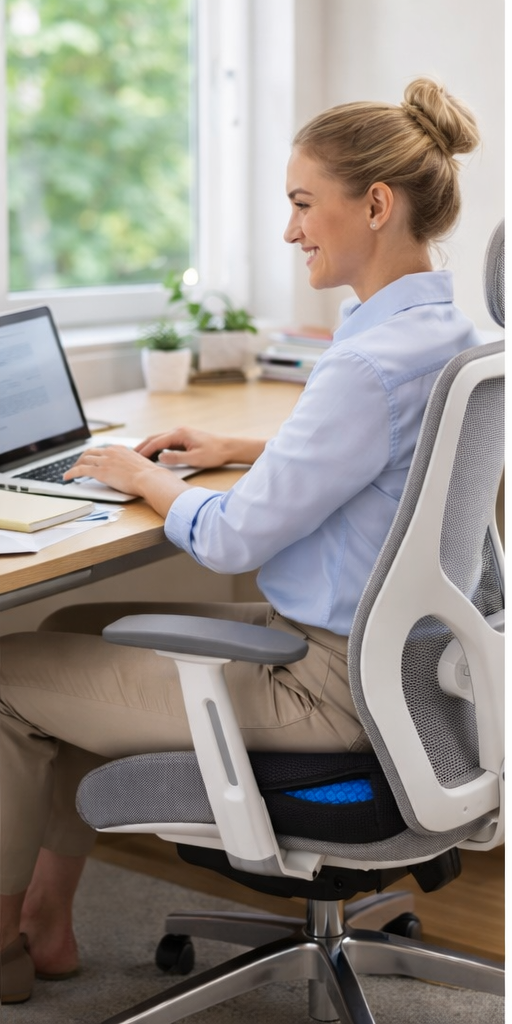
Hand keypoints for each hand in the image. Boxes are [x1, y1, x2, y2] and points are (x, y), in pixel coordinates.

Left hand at [63, 445, 189, 516]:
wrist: (150, 478)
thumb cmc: (149, 475)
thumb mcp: (139, 464)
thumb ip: (130, 464)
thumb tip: (129, 471)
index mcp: (120, 449)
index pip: (102, 449)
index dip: (93, 455)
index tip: (91, 460)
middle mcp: (110, 452)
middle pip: (90, 452)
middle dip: (81, 458)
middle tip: (77, 465)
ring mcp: (104, 460)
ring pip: (83, 459)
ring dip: (75, 465)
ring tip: (70, 472)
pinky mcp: (100, 471)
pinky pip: (80, 470)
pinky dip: (71, 473)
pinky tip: (67, 477)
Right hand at [135, 428, 234, 468]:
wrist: (228, 447)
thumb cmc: (214, 453)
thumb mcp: (195, 459)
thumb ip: (176, 458)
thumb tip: (160, 458)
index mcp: (180, 434)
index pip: (156, 442)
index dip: (144, 450)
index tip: (134, 458)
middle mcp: (178, 430)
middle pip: (154, 438)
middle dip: (142, 446)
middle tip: (129, 455)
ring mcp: (181, 433)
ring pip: (159, 439)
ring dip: (148, 446)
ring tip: (137, 456)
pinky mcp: (184, 438)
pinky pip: (166, 442)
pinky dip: (157, 447)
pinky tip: (153, 454)